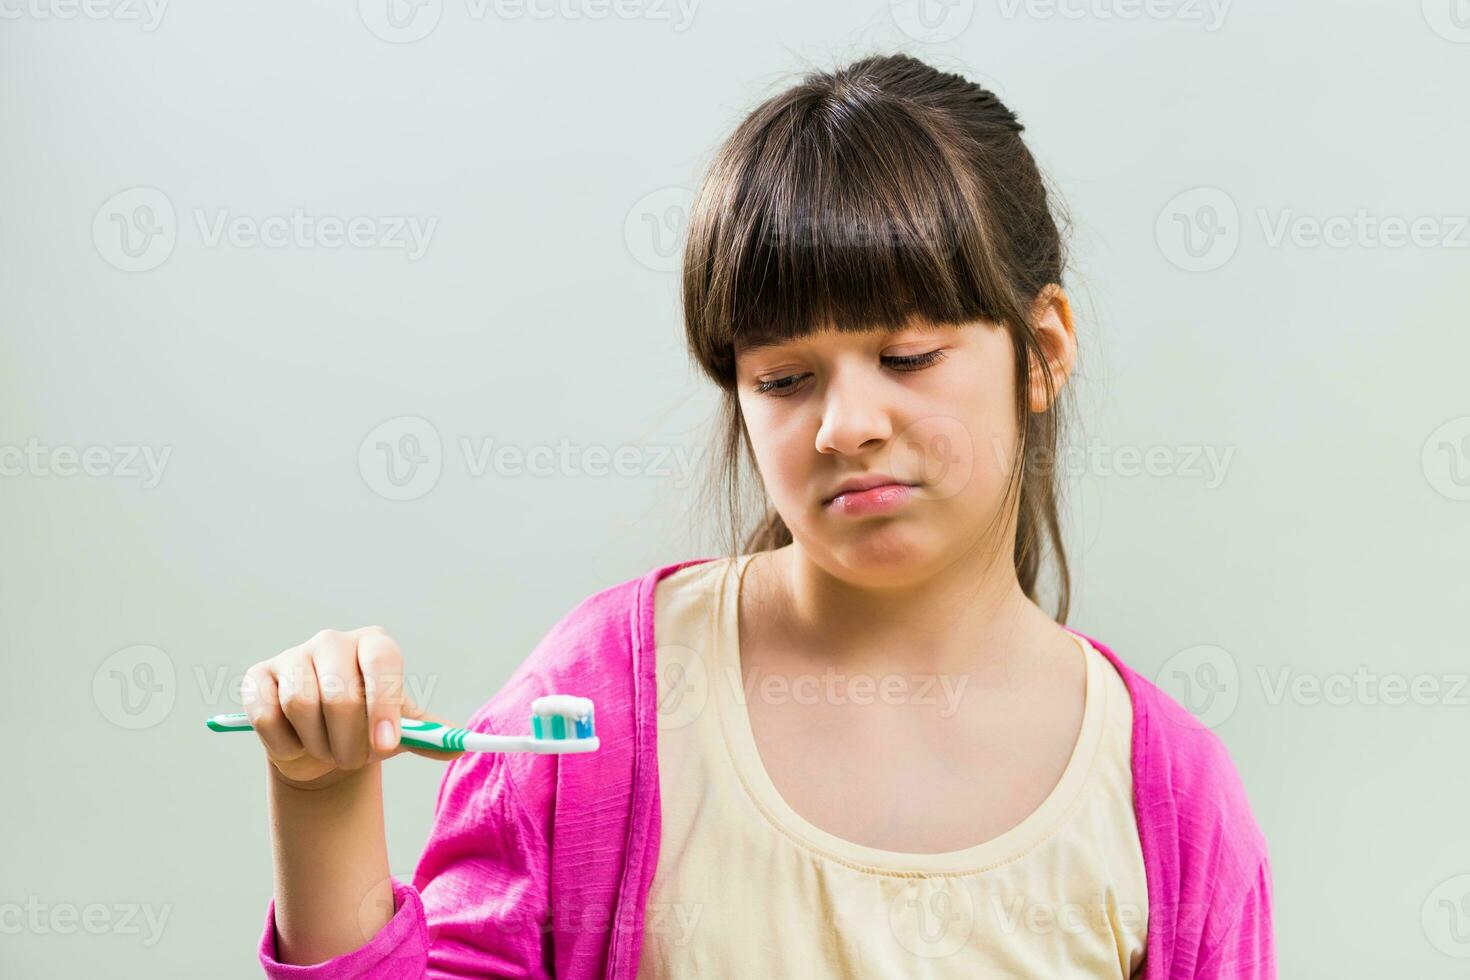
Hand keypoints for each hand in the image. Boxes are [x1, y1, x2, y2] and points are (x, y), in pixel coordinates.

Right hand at [243, 626, 457, 790]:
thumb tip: (458, 746)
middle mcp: (333, 641)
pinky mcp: (258, 677)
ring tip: (327, 750)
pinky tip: (294, 744)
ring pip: (300, 704)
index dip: (383, 704)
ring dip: (317, 744)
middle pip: (338, 693)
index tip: (386, 744)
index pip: (382, 661)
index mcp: (375, 644)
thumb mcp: (401, 730)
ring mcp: (293, 655)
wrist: (323, 745)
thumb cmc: (367, 729)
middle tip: (353, 759)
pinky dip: (283, 743)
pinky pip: (266, 715)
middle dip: (348, 741)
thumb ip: (429, 736)